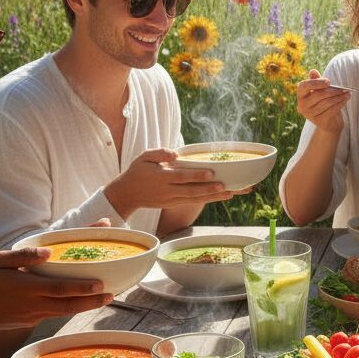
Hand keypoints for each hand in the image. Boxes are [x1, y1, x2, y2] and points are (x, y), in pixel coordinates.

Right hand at [0, 249, 113, 328]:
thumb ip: (23, 256)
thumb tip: (48, 252)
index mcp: (27, 287)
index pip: (60, 289)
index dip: (81, 288)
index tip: (100, 284)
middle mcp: (34, 305)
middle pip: (69, 305)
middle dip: (92, 301)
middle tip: (112, 294)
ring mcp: (33, 316)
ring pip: (65, 312)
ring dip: (85, 306)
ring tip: (104, 298)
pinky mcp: (31, 322)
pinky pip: (55, 314)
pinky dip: (70, 308)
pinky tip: (81, 302)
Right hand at [105, 148, 239, 217]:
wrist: (127, 194)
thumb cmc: (137, 172)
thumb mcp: (143, 157)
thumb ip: (159, 153)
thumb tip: (175, 153)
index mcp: (161, 177)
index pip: (182, 177)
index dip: (197, 176)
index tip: (211, 173)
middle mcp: (168, 191)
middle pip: (192, 191)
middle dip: (210, 190)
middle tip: (227, 187)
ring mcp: (172, 200)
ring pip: (196, 199)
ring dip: (214, 197)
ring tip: (231, 194)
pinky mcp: (174, 204)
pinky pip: (193, 202)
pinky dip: (207, 200)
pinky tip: (221, 196)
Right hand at [297, 70, 349, 132]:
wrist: (328, 120)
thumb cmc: (323, 101)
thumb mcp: (320, 89)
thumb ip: (316, 80)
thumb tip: (313, 71)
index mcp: (301, 94)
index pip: (304, 86)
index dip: (316, 83)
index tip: (329, 82)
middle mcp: (302, 105)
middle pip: (318, 95)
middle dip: (333, 91)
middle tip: (344, 89)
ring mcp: (309, 114)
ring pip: (326, 103)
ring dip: (339, 97)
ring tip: (347, 94)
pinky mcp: (318, 121)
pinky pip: (330, 111)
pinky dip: (339, 105)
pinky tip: (345, 101)